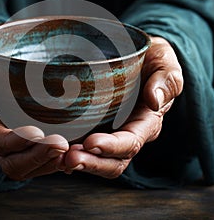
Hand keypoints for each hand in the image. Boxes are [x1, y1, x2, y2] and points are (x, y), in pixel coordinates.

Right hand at [0, 35, 68, 180]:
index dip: (16, 142)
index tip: (37, 133)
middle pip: (15, 163)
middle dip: (38, 157)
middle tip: (62, 144)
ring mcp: (15, 138)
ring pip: (32, 165)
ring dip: (52, 162)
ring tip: (74, 151)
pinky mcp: (31, 134)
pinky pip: (44, 156)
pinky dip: (60, 157)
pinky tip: (78, 148)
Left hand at [64, 36, 183, 177]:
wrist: (135, 56)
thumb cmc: (151, 59)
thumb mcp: (163, 62)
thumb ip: (166, 80)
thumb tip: (155, 101)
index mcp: (146, 121)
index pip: (131, 142)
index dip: (112, 147)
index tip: (91, 142)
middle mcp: (127, 132)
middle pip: (112, 161)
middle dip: (91, 163)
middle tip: (68, 159)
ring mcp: (109, 131)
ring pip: (96, 157)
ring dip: (77, 161)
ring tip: (57, 159)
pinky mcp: (93, 124)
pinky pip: (82, 144)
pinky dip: (68, 150)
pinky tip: (53, 149)